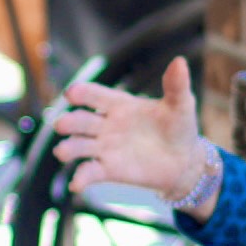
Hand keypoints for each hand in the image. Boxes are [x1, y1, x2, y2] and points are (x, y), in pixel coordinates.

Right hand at [52, 57, 213, 217]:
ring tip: (62, 152)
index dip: (83, 93)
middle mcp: (106, 124)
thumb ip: (176, 86)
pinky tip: (77, 184)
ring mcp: (105, 147)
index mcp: (119, 104)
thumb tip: (180, 61)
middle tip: (62, 124)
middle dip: (70, 122)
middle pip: (81, 120)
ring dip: (69, 148)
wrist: (184, 162)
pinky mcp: (108, 170)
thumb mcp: (181, 106)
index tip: (71, 93)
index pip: (96, 95)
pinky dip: (81, 178)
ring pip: (79, 146)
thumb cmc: (179, 128)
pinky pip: (90, 172)